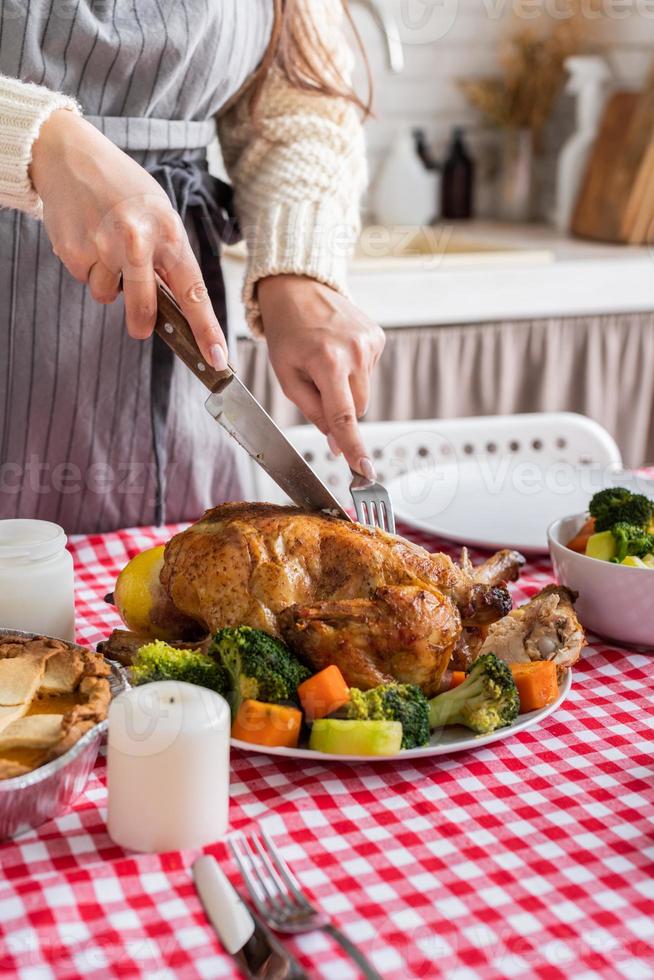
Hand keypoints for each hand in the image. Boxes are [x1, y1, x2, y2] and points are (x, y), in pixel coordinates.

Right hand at [30, 109, 227, 369]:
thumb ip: (168, 258)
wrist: (70, 154)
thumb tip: (174, 306)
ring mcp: (102, 247)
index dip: (206, 329)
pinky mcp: (73, 250)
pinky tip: (86, 238)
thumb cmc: (122, 188)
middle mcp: (136, 241)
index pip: (193, 291)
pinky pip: (84, 279)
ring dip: (108, 281)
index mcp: (168, 233)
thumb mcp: (160, 214)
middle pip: (144, 308)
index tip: (217, 358)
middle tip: (141, 327)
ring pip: (108, 295)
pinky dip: (86, 267)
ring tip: (105, 245)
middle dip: (142, 323)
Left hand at [258, 275, 384, 476]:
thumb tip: (337, 444)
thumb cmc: (287, 333)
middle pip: (358, 408)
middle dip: (340, 409)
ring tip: (324, 360)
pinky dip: (353, 370)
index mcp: (328, 362)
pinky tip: (337, 349)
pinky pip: (368, 372)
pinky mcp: (378, 336)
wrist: (299, 288)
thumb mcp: (287, 376)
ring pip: (363, 392)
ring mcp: (370, 343)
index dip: (354, 448)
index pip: (344, 417)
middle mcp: (355, 352)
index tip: (365, 472)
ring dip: (346, 388)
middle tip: (316, 385)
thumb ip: (313, 412)